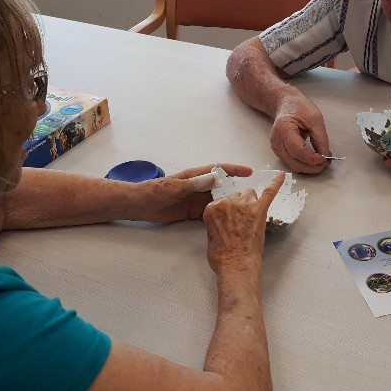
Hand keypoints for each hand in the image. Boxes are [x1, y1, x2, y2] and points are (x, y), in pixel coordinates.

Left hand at [133, 163, 252, 222]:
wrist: (139, 205)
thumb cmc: (154, 191)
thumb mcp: (175, 187)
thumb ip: (195, 184)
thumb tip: (216, 178)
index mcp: (195, 176)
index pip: (219, 169)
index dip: (234, 169)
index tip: (249, 172)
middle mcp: (198, 186)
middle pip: (222, 186)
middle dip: (237, 188)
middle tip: (252, 195)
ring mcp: (196, 200)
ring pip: (218, 200)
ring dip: (229, 203)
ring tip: (244, 209)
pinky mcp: (192, 212)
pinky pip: (210, 213)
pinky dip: (219, 215)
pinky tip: (228, 221)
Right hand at [203, 171, 284, 273]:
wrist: (236, 264)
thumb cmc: (222, 255)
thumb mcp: (210, 235)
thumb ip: (217, 222)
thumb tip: (225, 222)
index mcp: (212, 208)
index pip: (222, 202)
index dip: (227, 213)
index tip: (229, 222)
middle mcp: (227, 202)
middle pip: (235, 197)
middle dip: (238, 208)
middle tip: (240, 225)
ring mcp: (245, 204)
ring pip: (249, 194)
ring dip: (250, 202)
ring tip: (251, 218)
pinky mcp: (259, 209)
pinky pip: (269, 191)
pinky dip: (276, 183)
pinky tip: (281, 176)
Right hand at [270, 94, 329, 173]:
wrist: (286, 104)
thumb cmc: (298, 107)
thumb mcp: (315, 119)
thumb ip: (321, 139)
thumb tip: (325, 156)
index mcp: (284, 129)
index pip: (297, 151)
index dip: (312, 158)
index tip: (325, 159)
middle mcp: (277, 141)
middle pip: (295, 162)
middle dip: (312, 167)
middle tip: (326, 163)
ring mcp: (277, 148)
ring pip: (294, 166)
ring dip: (309, 167)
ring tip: (321, 161)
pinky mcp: (280, 152)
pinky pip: (292, 163)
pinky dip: (304, 164)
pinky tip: (313, 159)